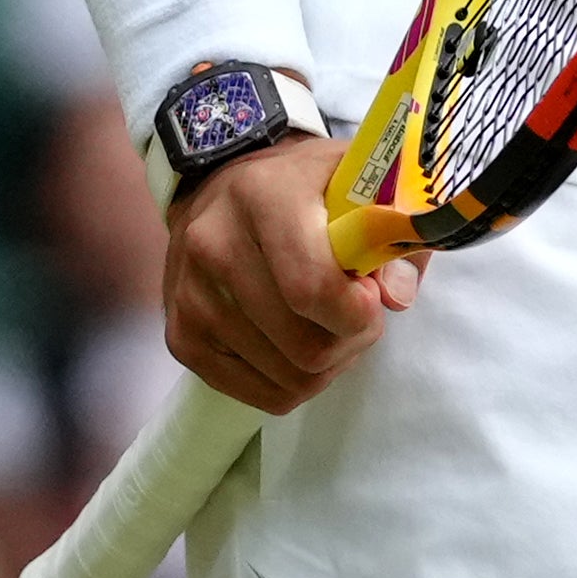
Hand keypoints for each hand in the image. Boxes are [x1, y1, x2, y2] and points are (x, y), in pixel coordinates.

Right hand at [161, 136, 416, 412]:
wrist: (221, 186)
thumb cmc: (304, 187)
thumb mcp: (359, 182)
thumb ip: (390, 232)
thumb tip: (395, 297)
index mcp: (263, 196)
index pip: (311, 286)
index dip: (356, 311)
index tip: (370, 296)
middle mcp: (213, 244)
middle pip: (305, 345)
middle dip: (350, 341)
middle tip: (356, 314)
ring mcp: (190, 296)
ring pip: (288, 378)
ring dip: (327, 365)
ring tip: (328, 326)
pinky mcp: (181, 338)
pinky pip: (261, 395)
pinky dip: (294, 383)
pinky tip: (297, 345)